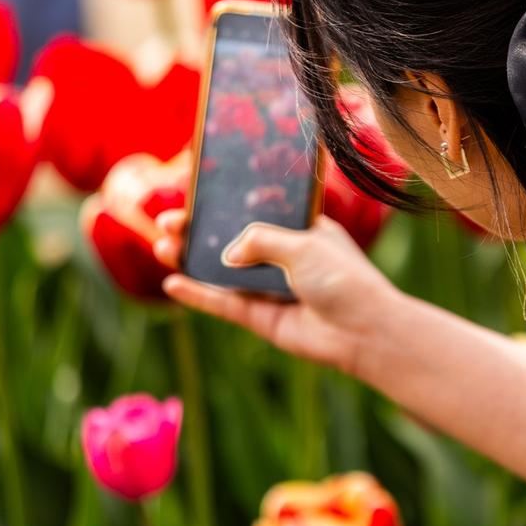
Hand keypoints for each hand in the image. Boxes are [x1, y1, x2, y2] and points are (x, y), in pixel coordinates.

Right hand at [152, 211, 406, 376]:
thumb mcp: (302, 245)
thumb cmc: (344, 279)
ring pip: (221, 272)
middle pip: (230, 241)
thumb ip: (260, 240)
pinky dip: (198, 295)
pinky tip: (173, 284)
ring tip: (161, 246)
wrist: (363, 331)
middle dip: (198, 231)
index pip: (256, 211)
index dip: (226, 204)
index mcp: (300, 230)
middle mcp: (283, 257)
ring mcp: (270, 287)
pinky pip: (223, 303)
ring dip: (190, 260)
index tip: (196, 193)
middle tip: (167, 221)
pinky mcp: (262, 317)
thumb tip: (226, 253)